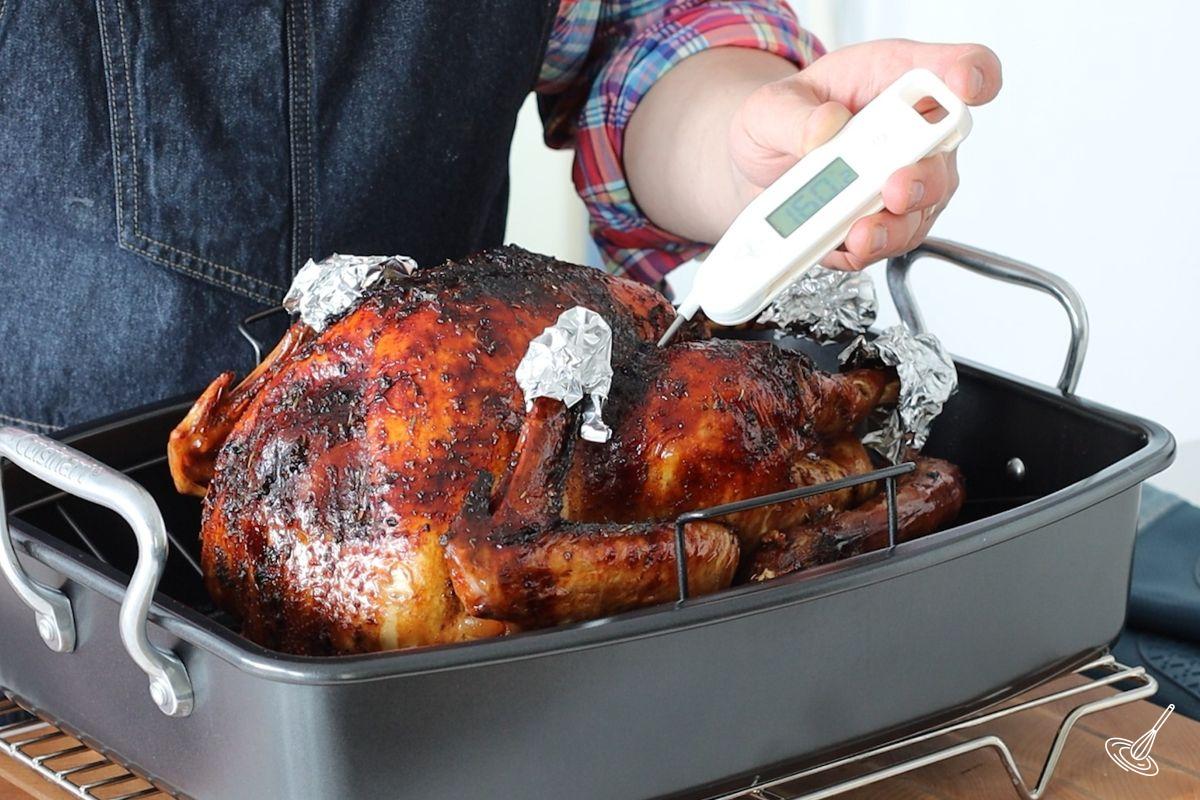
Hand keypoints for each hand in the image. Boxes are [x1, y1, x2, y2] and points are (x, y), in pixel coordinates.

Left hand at [728, 40, 1001, 269]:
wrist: (763, 166)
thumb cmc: (785, 121)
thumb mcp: (769, 107)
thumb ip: (791, 116)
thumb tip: (823, 128)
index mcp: (894, 83)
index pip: (956, 68)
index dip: (970, 73)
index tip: (964, 84)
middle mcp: (913, 136)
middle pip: (944, 157)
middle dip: (923, 178)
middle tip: (895, 188)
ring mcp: (904, 184)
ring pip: (920, 212)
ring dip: (893, 227)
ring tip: (862, 234)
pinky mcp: (884, 226)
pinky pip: (884, 245)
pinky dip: (863, 250)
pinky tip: (843, 245)